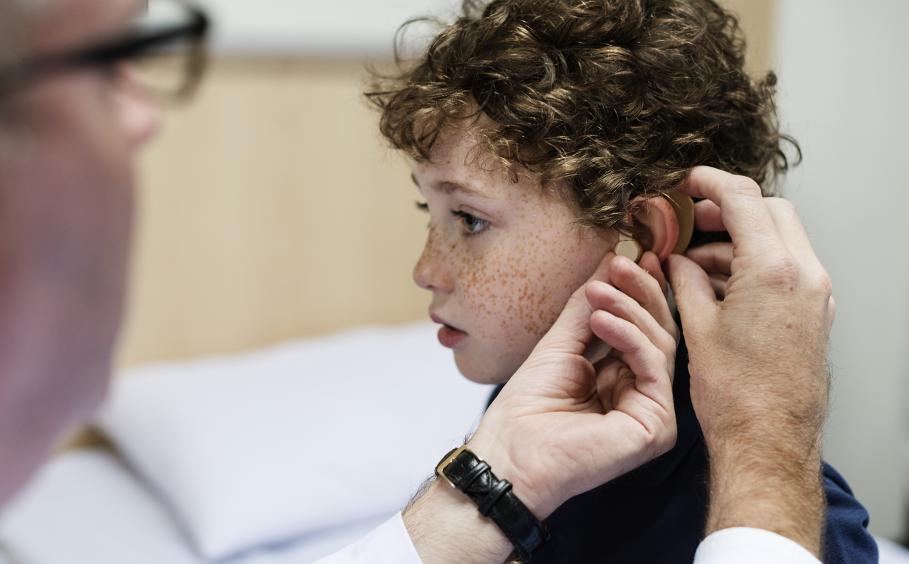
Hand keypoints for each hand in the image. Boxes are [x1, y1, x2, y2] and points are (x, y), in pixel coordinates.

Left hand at [403, 251, 677, 563]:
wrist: (510, 453)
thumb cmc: (527, 408)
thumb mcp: (561, 343)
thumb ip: (588, 306)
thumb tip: (609, 261)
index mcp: (623, 378)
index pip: (644, 327)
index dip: (641, 290)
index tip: (633, 255)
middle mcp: (643, 394)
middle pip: (660, 332)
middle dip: (641, 292)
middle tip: (620, 264)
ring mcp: (652, 412)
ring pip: (661, 344)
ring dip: (630, 309)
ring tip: (597, 293)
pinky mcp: (655, 426)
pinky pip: (653, 368)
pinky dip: (630, 337)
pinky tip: (602, 319)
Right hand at [666, 166, 831, 554]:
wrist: (768, 442)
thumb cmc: (735, 395)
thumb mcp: (698, 327)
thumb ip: (687, 280)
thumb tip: (677, 260)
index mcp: (775, 270)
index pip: (744, 200)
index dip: (710, 184)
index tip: (688, 183)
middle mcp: (805, 276)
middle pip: (770, 212)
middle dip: (727, 209)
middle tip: (689, 221)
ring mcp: (816, 296)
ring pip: (781, 240)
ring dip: (739, 241)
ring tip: (695, 263)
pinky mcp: (815, 315)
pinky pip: (788, 269)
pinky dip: (756, 264)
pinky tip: (721, 285)